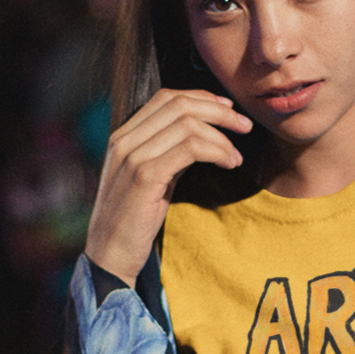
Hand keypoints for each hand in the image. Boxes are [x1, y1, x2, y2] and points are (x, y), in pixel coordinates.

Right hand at [86, 88, 252, 284]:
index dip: (202, 98)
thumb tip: (201, 137)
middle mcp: (125, 140)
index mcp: (124, 136)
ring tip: (237, 157)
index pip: (167, 97)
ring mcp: (133, 157)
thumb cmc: (134, 221)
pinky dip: (216, 151)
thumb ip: (169, 153)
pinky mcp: (145, 177)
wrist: (110, 255)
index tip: (228, 110)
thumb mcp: (152, 178)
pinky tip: (229, 164)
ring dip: (221, 137)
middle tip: (244, 126)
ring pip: (187, 125)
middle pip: (180, 105)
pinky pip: (189, 149)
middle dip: (220, 112)